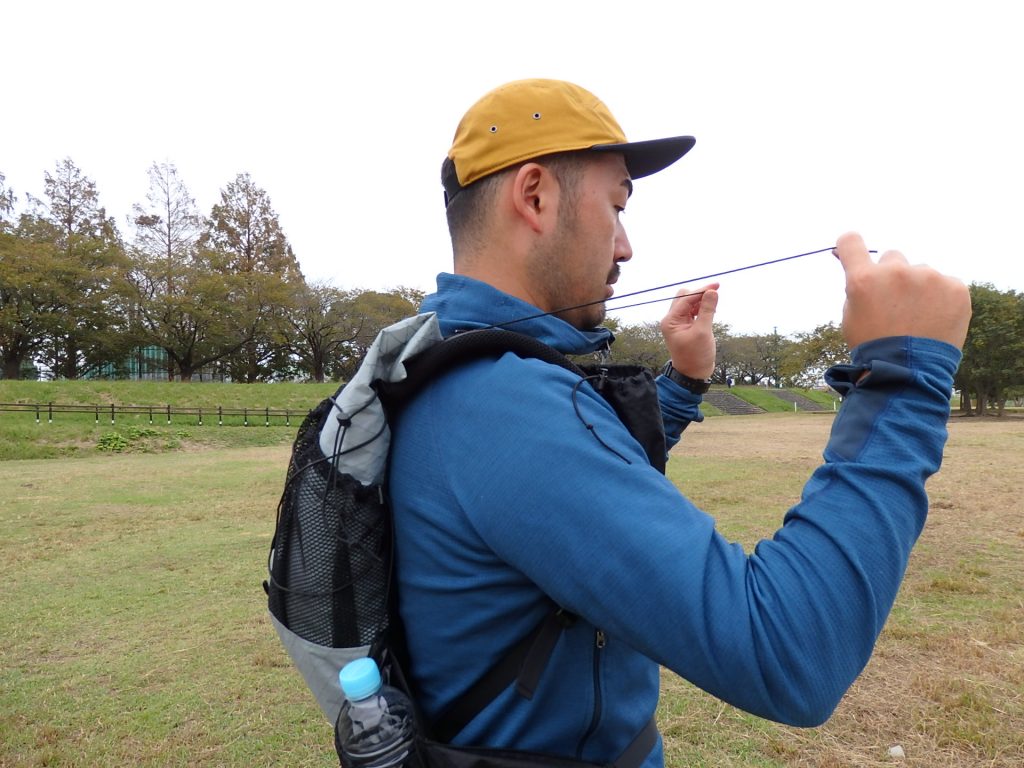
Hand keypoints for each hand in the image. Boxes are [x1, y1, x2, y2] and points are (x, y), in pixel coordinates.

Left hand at [660, 282, 718, 378]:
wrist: (693, 374)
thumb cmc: (696, 356)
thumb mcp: (703, 332)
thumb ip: (708, 310)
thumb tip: (712, 292)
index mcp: (671, 321)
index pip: (686, 298)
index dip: (702, 290)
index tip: (717, 286)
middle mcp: (672, 320)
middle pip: (685, 297)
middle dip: (700, 294)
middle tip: (716, 294)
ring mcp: (678, 323)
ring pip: (689, 303)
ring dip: (701, 301)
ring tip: (714, 306)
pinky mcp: (686, 327)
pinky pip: (693, 311)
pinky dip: (702, 308)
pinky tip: (711, 310)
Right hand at [835, 232, 970, 349]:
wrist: (909, 372)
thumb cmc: (873, 347)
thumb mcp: (851, 316)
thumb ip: (857, 288)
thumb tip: (861, 269)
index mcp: (864, 279)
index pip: (851, 242)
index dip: (850, 244)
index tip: (852, 250)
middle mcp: (896, 272)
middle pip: (892, 258)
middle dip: (892, 276)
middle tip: (895, 303)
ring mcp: (928, 277)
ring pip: (921, 273)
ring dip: (919, 288)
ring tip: (919, 318)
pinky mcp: (955, 286)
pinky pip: (945, 284)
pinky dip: (941, 298)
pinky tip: (935, 319)